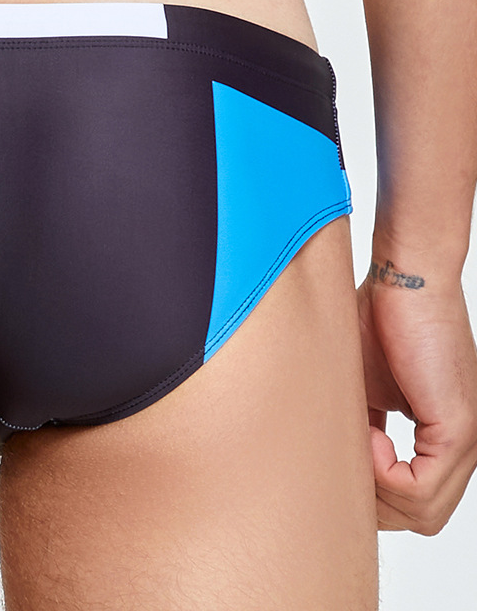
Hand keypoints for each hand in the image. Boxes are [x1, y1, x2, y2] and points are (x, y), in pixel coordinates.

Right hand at [358, 254, 476, 532]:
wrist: (406, 275)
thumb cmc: (378, 314)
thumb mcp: (360, 384)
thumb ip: (358, 424)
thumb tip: (328, 460)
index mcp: (442, 435)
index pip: (412, 498)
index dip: (370, 492)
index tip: (338, 458)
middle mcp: (463, 446)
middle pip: (418, 517)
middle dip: (370, 499)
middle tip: (340, 456)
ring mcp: (466, 440)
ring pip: (422, 513)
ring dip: (374, 484)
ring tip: (355, 435)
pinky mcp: (460, 428)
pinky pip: (420, 489)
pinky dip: (383, 473)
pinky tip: (368, 432)